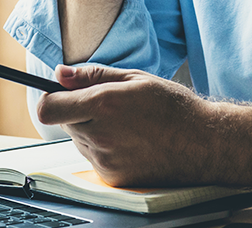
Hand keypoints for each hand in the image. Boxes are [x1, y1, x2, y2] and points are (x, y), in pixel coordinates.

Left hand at [36, 65, 251, 190]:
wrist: (204, 144)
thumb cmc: (173, 107)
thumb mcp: (135, 78)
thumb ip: (92, 75)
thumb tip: (60, 74)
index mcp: (103, 104)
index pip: (48, 107)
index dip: (49, 98)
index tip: (59, 93)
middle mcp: (99, 135)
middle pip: (65, 122)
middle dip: (78, 110)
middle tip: (110, 105)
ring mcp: (105, 160)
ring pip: (79, 139)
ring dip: (92, 129)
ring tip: (127, 124)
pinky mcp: (112, 177)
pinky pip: (94, 157)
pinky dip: (104, 148)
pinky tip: (131, 141)